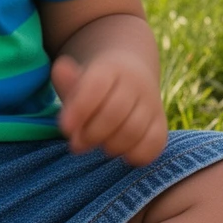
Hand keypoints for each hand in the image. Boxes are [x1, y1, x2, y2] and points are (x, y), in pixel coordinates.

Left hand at [51, 52, 167, 165]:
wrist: (131, 77)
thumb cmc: (95, 85)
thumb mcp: (78, 78)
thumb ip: (67, 80)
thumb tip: (61, 70)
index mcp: (110, 68)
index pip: (96, 86)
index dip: (79, 108)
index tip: (64, 128)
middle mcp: (135, 84)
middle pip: (114, 112)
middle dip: (92, 133)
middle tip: (77, 143)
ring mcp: (152, 104)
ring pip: (133, 130)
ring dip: (110, 145)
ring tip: (97, 144)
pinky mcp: (162, 125)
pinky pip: (153, 145)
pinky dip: (134, 154)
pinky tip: (119, 152)